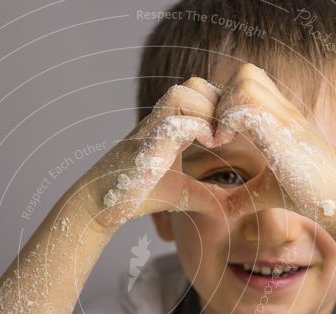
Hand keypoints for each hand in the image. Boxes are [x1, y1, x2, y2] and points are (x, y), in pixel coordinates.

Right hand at [89, 77, 236, 225]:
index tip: (231, 134)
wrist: (101, 204)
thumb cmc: (138, 195)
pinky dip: (198, 127)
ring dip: (208, 111)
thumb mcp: (184, 194)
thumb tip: (234, 206)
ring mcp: (152, 128)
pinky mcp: (146, 144)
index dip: (220, 106)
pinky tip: (209, 144)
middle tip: (228, 134)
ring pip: (185, 92)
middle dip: (217, 104)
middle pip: (195, 84)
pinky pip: (176, 120)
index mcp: (170, 125)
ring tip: (217, 139)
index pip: (201, 94)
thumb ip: (209, 195)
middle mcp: (161, 120)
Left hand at [213, 63, 335, 220]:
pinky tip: (223, 144)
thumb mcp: (265, 194)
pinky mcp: (285, 130)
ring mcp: (285, 117)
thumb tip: (221, 209)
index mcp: (278, 119)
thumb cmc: (309, 197)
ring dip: (223, 107)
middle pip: (245, 72)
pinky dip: (227, 120)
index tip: (216, 135)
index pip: (247, 83)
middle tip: (215, 133)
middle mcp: (282, 111)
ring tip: (219, 139)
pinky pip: (246, 102)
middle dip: (221, 98)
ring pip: (244, 79)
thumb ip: (242, 196)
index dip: (224, 102)